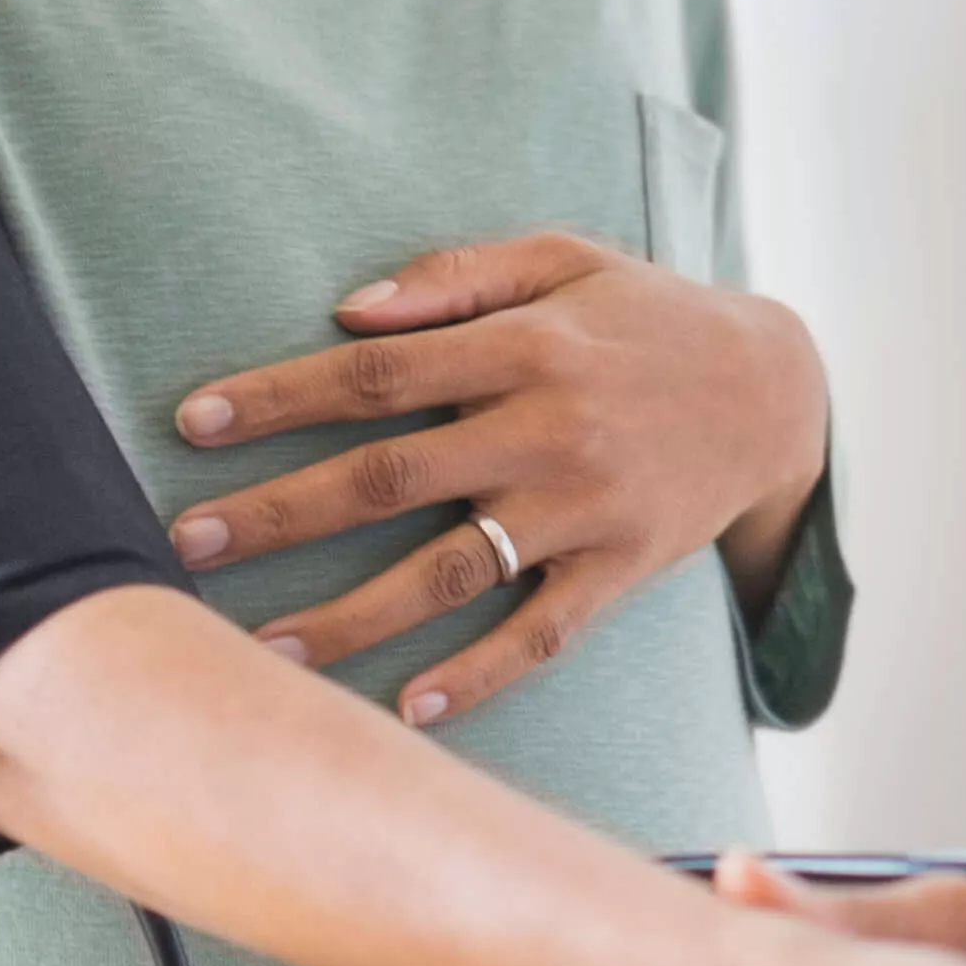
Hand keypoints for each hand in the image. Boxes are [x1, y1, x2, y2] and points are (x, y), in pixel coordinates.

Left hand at [166, 231, 829, 723]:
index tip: (192, 422)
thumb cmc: (648, 316)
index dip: (280, 396)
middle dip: (282, 511)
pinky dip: (479, 673)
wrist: (778, 390)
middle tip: (188, 544)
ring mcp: (587, 507)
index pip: (378, 372)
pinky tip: (408, 707)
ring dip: (351, 615)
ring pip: (451, 570)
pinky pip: (543, 633)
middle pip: (391, 476)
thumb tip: (348, 309)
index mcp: (524, 344)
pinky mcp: (623, 567)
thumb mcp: (565, 258)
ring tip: (262, 652)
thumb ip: (456, 275)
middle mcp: (548, 428)